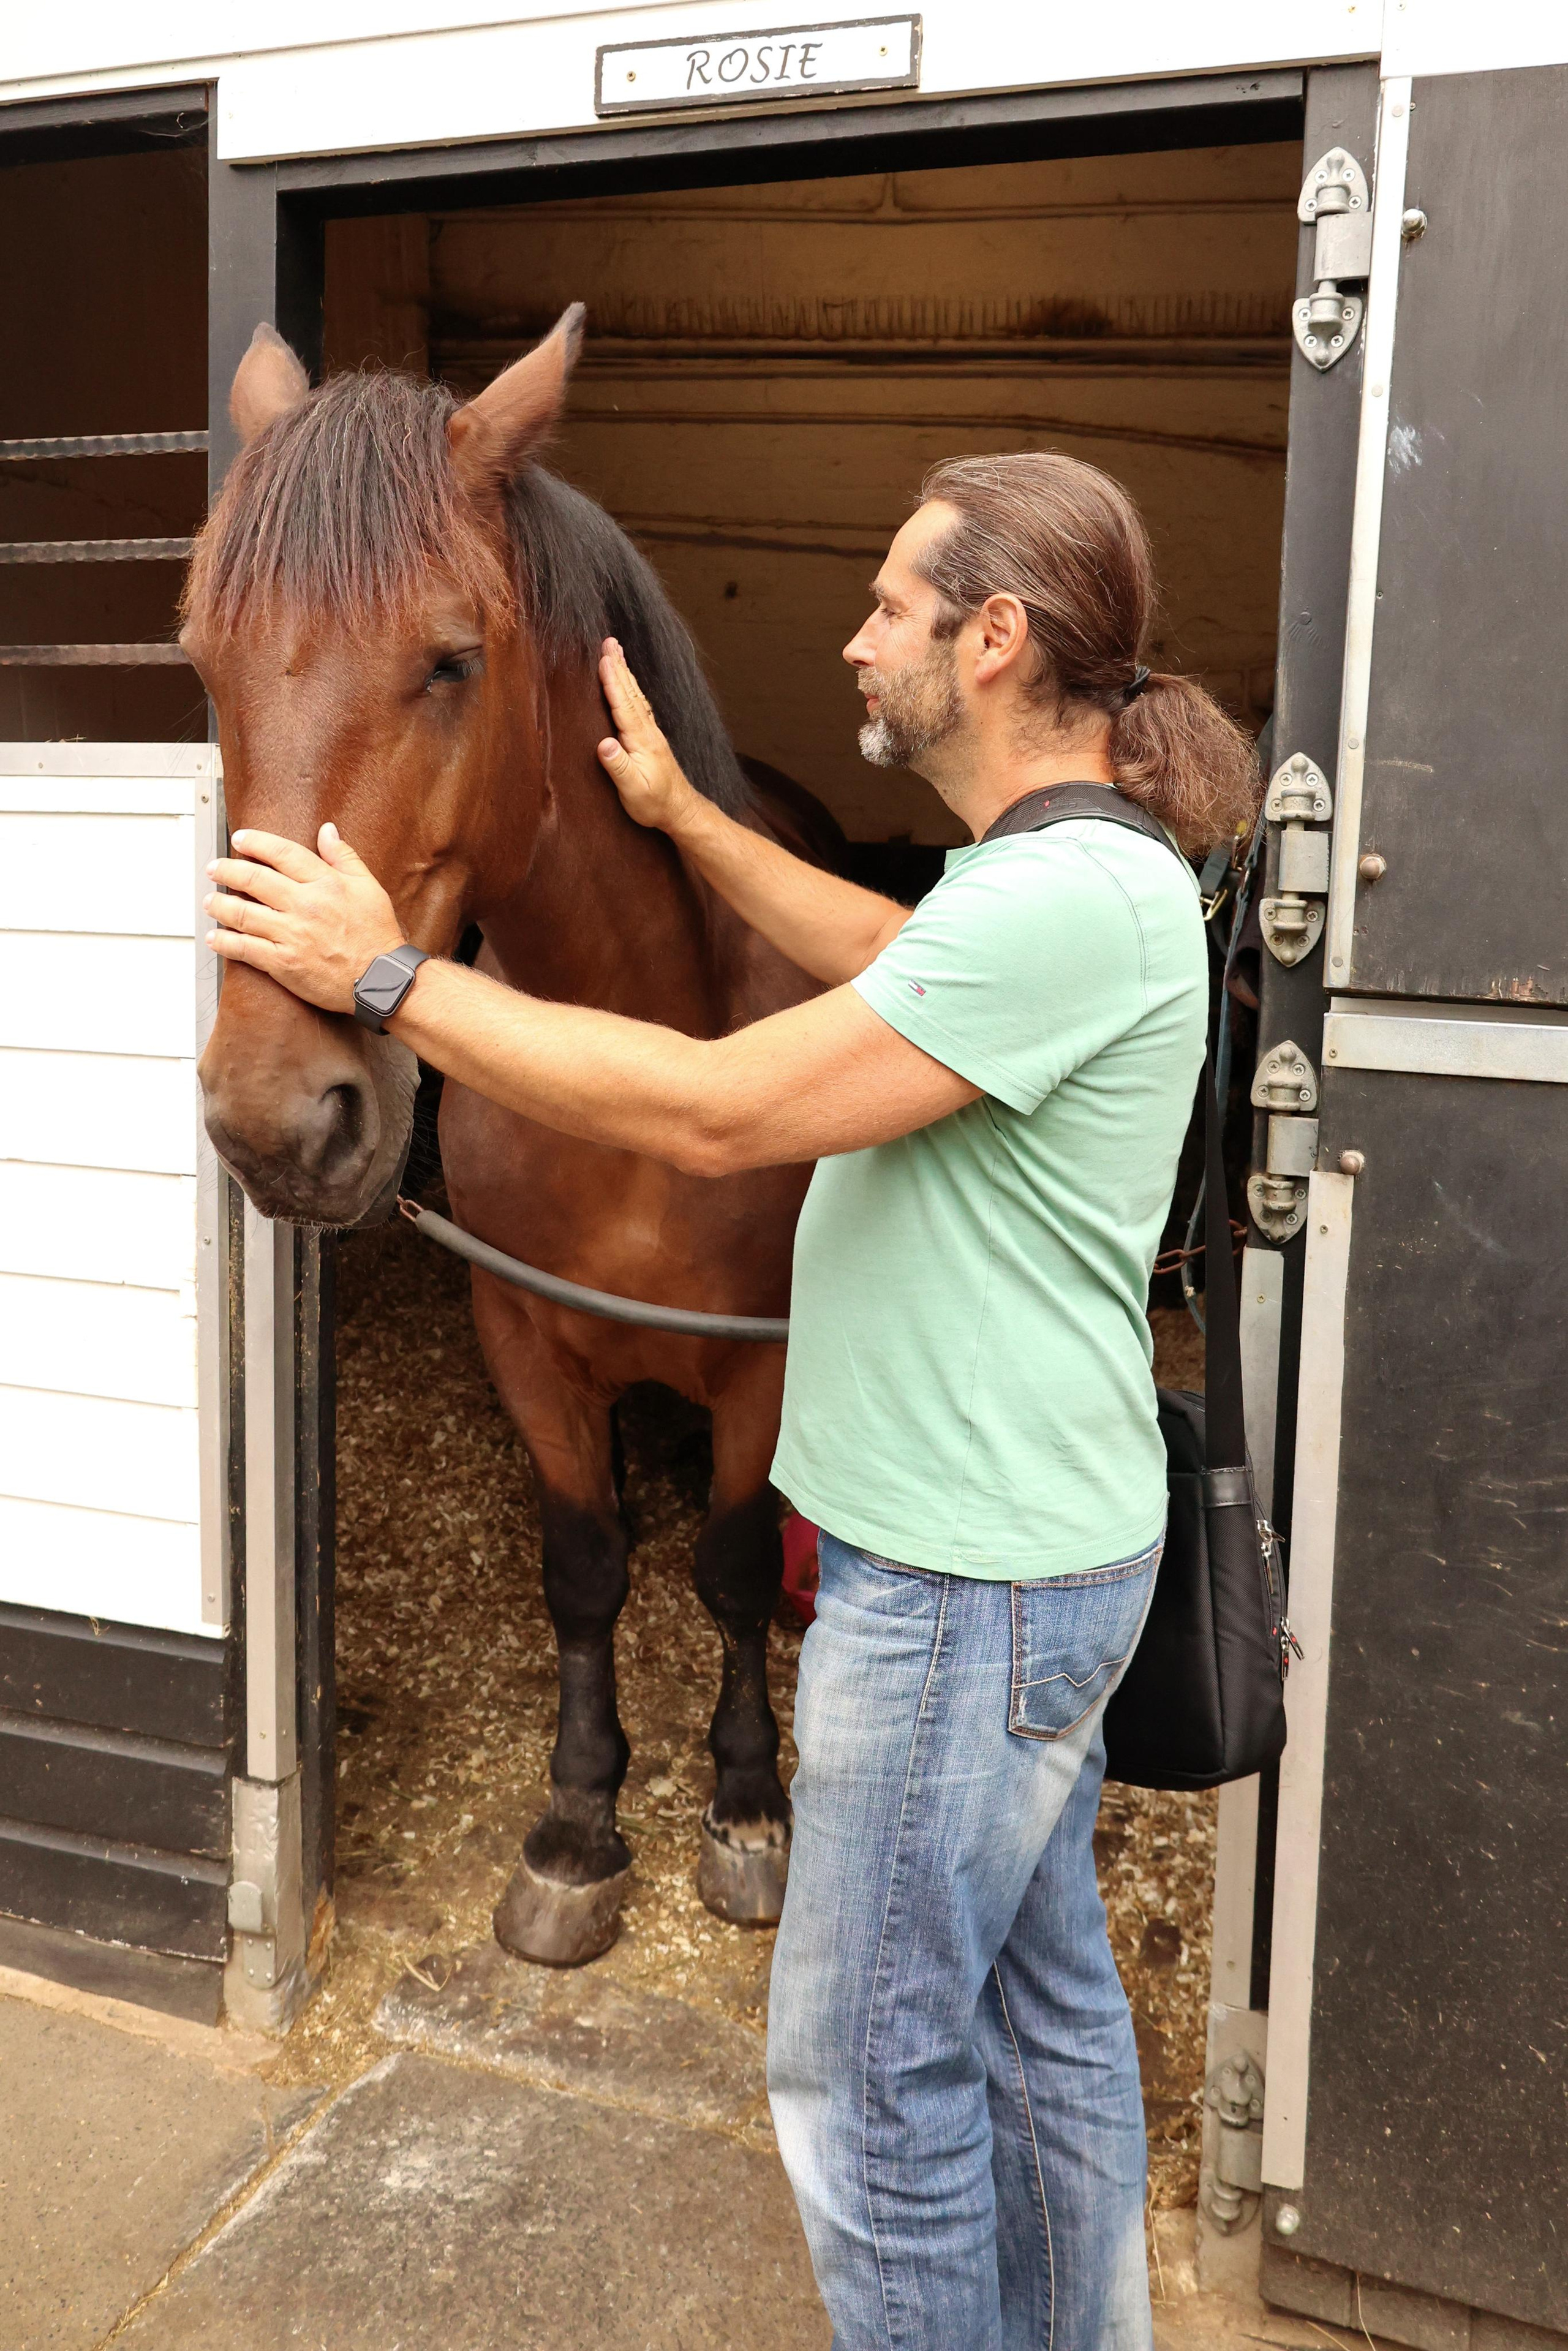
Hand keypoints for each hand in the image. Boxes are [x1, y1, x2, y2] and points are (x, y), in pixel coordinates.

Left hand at [204, 825, 405, 1013]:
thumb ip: (344, 857)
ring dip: (219, 905)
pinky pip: (244, 949)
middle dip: (227, 871)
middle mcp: (304, 905)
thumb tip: (327, 831)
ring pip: (242, 913)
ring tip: (209, 902)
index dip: (256, 842)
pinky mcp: (283, 962)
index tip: (240, 839)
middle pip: (253, 879)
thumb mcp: (369, 887)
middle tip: (214, 869)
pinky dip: (224, 942)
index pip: (282, 853)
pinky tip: (215, 938)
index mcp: (325, 883)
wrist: (382, 979)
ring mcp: (291, 934)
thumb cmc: (377, 935)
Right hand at [596, 637, 697, 831]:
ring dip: (625, 673)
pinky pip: (638, 705)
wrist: (680, 810)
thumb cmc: (654, 803)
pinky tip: (628, 683)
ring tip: (616, 652)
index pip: (624, 705)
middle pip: (631, 692)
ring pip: (636, 695)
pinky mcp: (651, 738)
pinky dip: (631, 688)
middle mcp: (648, 731)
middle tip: (609, 641)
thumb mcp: (633, 789)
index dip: (613, 682)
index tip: (604, 659)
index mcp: (641, 740)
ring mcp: (651, 733)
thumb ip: (618, 766)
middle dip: (619, 666)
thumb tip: (603, 744)